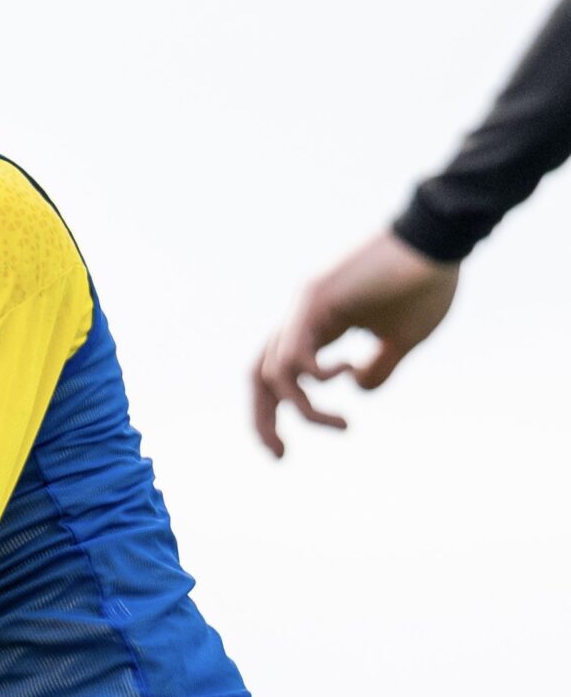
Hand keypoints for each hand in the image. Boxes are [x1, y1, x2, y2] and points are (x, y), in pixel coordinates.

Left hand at [252, 229, 458, 456]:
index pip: (275, 377)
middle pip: (257, 377)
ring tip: (340, 423)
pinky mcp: (314, 298)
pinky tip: (344, 373)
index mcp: (316, 329)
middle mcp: (300, 319)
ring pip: (272, 371)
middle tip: (279, 456)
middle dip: (261, 420)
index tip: (284, 451)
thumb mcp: (401, 339)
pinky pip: (291, 350)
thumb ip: (378, 367)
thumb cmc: (425, 285)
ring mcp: (302, 307)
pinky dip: (311, 374)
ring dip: (301, 407)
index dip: (273, 414)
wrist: (439, 241)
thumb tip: (358, 391)